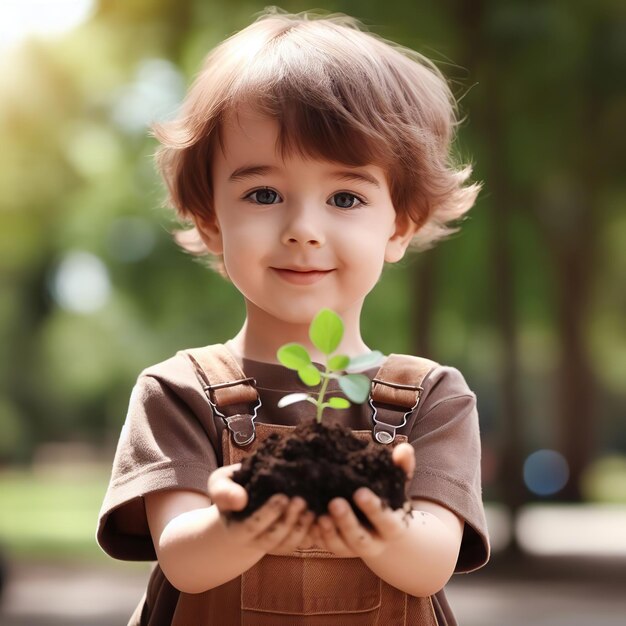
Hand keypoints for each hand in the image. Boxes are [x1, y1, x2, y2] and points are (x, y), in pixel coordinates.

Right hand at [208, 464, 314, 554]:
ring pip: (288, 544)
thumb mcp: (221, 484)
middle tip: (301, 500)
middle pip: (273, 539)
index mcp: (237, 529)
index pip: (252, 527)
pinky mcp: (289, 541)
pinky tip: (321, 519)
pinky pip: (301, 544)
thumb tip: (240, 501)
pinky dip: (312, 535)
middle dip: (288, 521)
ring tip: (312, 510)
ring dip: (302, 529)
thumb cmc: (233, 488)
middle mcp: (255, 541)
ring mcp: (273, 543)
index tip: (282, 496)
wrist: (243, 503)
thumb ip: (224, 491)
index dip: (267, 514)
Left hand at [311, 442, 415, 557]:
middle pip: (360, 538)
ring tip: (320, 515)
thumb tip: (404, 449)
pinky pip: (325, 546)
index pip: (386, 522)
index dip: (373, 509)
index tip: (360, 492)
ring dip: (330, 532)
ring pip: (340, 546)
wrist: (380, 529)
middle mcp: (374, 543)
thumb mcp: (396, 485)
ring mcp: (353, 548)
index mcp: (392, 528)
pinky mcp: (336, 548)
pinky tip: (309, 520)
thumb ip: (401, 468)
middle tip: (335, 503)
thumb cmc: (388, 499)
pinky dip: (316, 535)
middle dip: (347, 522)